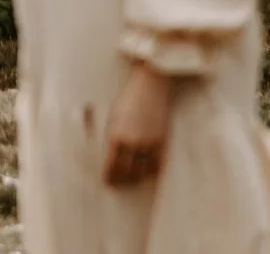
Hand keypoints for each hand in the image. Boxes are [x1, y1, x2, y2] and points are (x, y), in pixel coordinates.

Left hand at [103, 61, 170, 186]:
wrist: (149, 86)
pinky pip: (157, 163)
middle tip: (119, 184)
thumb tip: (110, 150)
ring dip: (136, 177)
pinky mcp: (161, 140)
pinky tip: (148, 173)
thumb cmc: (128, 98)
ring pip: (142, 170)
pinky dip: (152, 170)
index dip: (109, 176)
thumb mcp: (113, 115)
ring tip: (132, 180)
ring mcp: (148, 142)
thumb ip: (112, 133)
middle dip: (122, 180)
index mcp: (115, 135)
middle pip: (126, 170)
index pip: (111, 164)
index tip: (108, 182)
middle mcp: (131, 142)